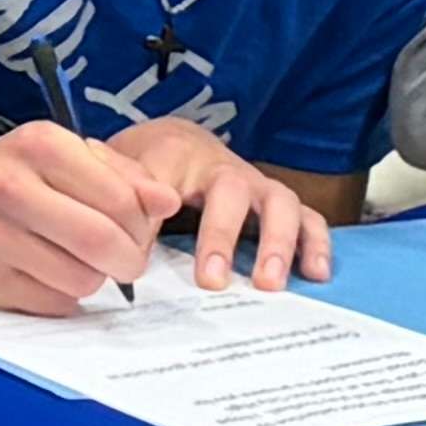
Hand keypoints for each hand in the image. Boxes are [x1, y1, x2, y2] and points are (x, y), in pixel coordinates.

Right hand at [0, 120, 174, 316]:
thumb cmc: (16, 175)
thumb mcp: (67, 155)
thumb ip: (124, 175)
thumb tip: (168, 202)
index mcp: (40, 145)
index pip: (120, 198)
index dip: (143, 225)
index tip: (140, 232)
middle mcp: (9, 185)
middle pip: (101, 241)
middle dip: (130, 260)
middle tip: (128, 261)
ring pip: (82, 279)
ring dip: (96, 279)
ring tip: (82, 262)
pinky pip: (53, 303)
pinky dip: (66, 295)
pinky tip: (51, 274)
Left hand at [99, 116, 335, 289]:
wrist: (177, 141)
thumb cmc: (146, 168)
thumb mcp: (118, 172)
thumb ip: (115, 195)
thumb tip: (110, 232)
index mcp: (173, 155)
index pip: (161, 178)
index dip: (154, 212)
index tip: (142, 250)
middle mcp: (222, 166)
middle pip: (230, 190)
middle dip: (222, 235)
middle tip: (212, 281)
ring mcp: (256, 184)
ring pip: (278, 201)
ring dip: (277, 242)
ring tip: (269, 284)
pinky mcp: (279, 203)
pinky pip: (308, 217)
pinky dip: (315, 243)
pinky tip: (315, 275)